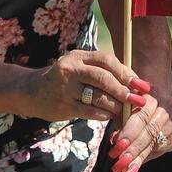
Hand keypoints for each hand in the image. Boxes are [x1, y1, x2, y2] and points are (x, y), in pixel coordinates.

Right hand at [22, 50, 149, 122]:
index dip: (126, 72)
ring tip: (126, 111)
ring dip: (116, 105)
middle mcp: (71, 69)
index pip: (106, 60)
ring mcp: (65, 88)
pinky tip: (110, 116)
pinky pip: (89, 111)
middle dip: (124, 90)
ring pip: (98, 97)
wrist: (31, 91)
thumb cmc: (64, 79)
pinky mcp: (63, 106)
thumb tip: (133, 83)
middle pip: (103, 78)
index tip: (140, 84)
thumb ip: (101, 71)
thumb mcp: (79, 67)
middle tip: (138, 100)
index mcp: (78, 56)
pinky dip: (103, 114)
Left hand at [107, 90, 171, 171]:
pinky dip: (145, 158)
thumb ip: (121, 118)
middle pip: (151, 132)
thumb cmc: (134, 102)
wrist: (155, 98)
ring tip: (124, 171)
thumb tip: (115, 141)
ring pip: (155, 144)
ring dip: (138, 158)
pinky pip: (159, 149)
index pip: (142, 116)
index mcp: (154, 94)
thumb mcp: (126, 104)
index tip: (117, 146)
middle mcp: (168, 107)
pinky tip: (133, 166)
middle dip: (134, 149)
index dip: (130, 132)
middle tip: (119, 163)